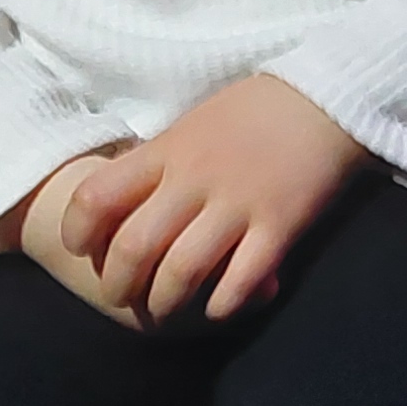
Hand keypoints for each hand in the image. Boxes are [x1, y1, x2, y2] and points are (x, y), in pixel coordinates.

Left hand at [32, 75, 366, 326]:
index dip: (78, 231)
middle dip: (119, 284)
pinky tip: (217, 306)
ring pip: (182, 270)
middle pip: (134, 246)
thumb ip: (159, 163)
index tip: (83, 249)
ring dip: (165, 301)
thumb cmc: (255, 111)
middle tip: (122, 297)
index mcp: (168, 150)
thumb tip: (124, 202)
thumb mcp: (193, 124)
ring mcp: (239, 203)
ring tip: (164, 310)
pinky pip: (242, 278)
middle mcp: (195, 179)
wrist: (328, 96)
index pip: (98, 196)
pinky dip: (223, 302)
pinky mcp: (281, 224)